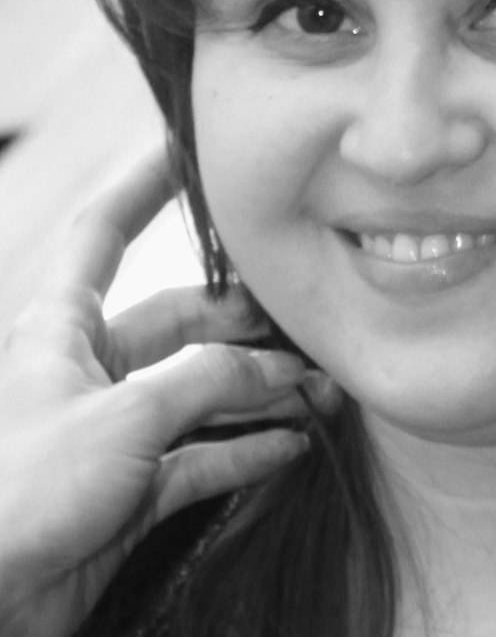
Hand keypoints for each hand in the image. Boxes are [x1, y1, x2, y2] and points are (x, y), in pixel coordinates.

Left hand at [0, 149, 324, 636]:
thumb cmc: (23, 488)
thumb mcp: (123, 415)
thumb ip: (209, 382)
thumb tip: (281, 372)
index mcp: (61, 329)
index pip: (105, 233)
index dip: (145, 185)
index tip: (188, 145)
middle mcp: (88, 370)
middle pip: (180, 322)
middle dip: (249, 324)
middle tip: (314, 327)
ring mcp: (112, 431)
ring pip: (201, 393)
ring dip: (261, 393)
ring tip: (324, 393)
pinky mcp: (129, 491)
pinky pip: (202, 458)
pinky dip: (248, 450)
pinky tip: (296, 443)